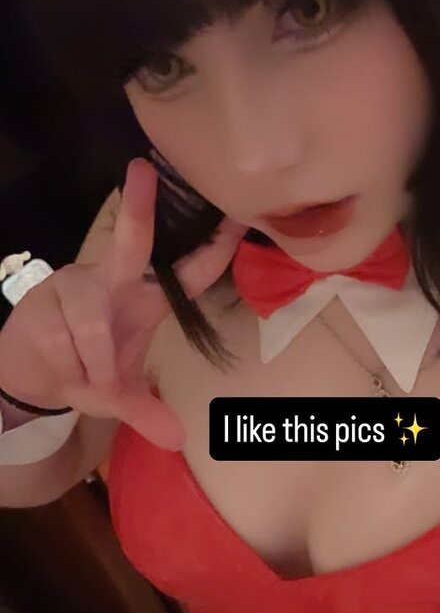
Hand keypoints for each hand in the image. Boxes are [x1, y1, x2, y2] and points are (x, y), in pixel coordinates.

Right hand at [0, 158, 246, 450]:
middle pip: (130, 241)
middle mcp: (112, 282)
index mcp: (144, 300)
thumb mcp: (119, 397)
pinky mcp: (42, 300)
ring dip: (94, 361)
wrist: (31, 376)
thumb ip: (147, 414)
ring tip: (88, 379)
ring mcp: (75, 287)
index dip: (210, 250)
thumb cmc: (85, 370)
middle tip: (143, 169)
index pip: (184, 272)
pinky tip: (62, 366)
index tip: (234, 219)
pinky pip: (64, 338)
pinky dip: (68, 364)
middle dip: (138, 209)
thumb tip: (177, 443)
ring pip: (93, 321)